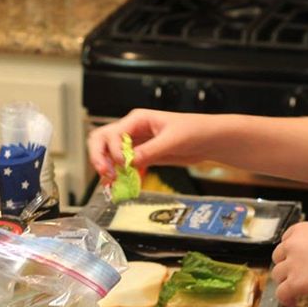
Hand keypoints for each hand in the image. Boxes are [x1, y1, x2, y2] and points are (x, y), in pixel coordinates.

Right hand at [87, 108, 222, 179]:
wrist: (209, 140)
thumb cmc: (194, 129)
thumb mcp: (172, 140)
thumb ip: (150, 151)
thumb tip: (130, 162)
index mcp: (138, 119)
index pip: (112, 134)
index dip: (112, 151)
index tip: (121, 165)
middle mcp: (133, 130)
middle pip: (102, 140)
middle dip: (99, 157)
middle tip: (105, 174)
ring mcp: (137, 144)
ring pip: (111, 155)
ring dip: (108, 169)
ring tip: (113, 185)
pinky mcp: (143, 156)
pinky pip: (125, 167)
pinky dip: (121, 176)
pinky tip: (125, 186)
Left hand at [271, 222, 307, 306]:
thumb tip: (307, 260)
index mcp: (301, 229)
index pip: (285, 239)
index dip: (289, 252)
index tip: (295, 260)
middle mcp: (292, 243)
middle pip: (278, 256)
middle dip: (286, 266)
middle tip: (297, 276)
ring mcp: (292, 263)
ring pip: (277, 274)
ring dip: (285, 282)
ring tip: (296, 290)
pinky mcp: (294, 282)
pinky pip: (280, 293)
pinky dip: (285, 299)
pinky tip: (293, 302)